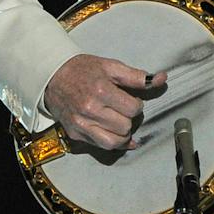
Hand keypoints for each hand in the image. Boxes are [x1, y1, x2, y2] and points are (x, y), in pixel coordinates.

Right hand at [43, 54, 167, 150]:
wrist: (52, 77)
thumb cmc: (82, 70)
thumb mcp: (110, 66)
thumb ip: (137, 76)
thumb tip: (162, 79)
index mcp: (101, 90)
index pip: (134, 109)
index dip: (135, 104)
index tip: (127, 99)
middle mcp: (90, 110)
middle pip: (126, 126)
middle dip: (128, 118)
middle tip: (121, 110)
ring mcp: (81, 124)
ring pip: (115, 142)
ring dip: (123, 134)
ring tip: (119, 122)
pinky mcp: (76, 134)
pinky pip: (101, 147)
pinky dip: (113, 143)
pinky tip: (117, 136)